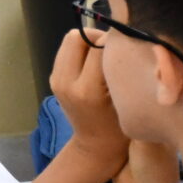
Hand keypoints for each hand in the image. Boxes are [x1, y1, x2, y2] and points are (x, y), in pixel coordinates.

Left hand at [49, 28, 129, 177]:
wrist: (95, 145)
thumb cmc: (122, 128)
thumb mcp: (129, 103)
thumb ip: (125, 74)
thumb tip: (126, 42)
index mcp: (87, 91)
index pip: (97, 48)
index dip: (113, 41)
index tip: (127, 46)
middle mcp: (66, 83)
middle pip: (75, 37)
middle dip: (96, 36)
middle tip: (114, 47)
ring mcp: (57, 80)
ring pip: (68, 41)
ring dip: (87, 41)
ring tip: (105, 53)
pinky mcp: (53, 78)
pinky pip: (65, 51)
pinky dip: (80, 49)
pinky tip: (95, 61)